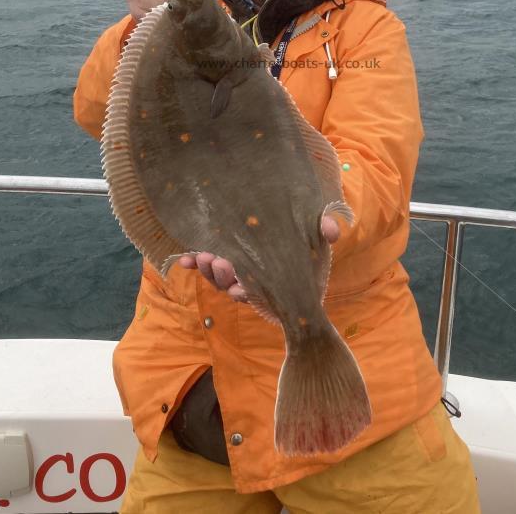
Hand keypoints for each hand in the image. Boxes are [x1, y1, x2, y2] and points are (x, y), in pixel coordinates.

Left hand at [178, 216, 340, 302]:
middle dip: (223, 279)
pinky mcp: (222, 255)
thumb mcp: (316, 231)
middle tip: (220, 263)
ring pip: (216, 277)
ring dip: (208, 270)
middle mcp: (251, 279)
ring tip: (205, 256)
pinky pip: (205, 263)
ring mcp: (234, 269)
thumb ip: (323, 230)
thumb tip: (333, 231)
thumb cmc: (302, 236)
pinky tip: (182, 260)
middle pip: (231, 287)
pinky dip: (193, 263)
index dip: (246, 294)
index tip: (241, 290)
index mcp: (271, 280)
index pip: (256, 292)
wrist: (286, 221)